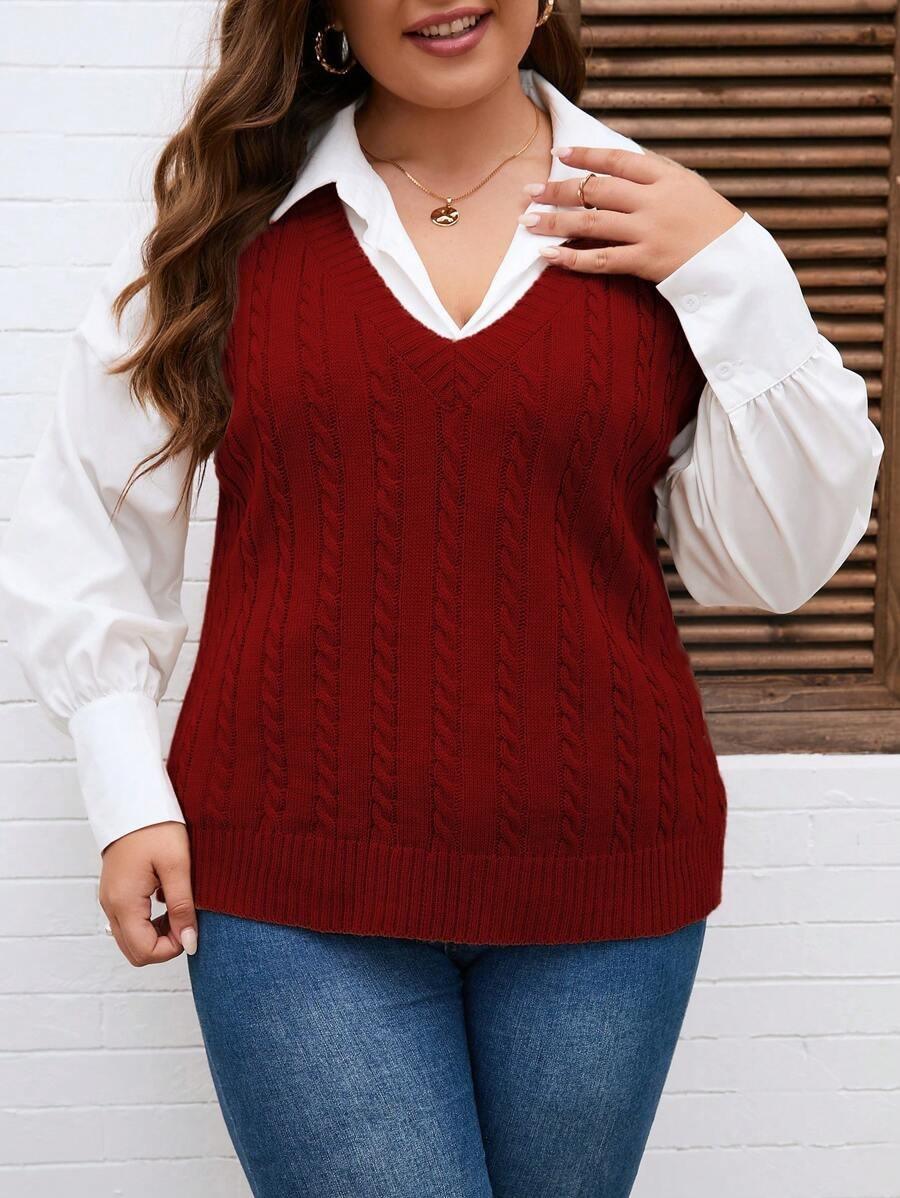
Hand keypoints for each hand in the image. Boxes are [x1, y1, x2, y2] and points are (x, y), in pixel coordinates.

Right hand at [98, 821, 197, 965]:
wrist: (134, 800)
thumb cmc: (156, 827)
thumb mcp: (177, 866)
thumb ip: (182, 907)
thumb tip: (189, 942)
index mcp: (124, 902)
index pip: (144, 952)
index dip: (172, 949)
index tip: (191, 928)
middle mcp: (111, 906)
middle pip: (134, 952)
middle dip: (163, 946)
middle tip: (185, 922)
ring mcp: (109, 900)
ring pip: (130, 939)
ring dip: (156, 936)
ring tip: (178, 911)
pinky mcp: (114, 893)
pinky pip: (128, 923)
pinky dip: (148, 924)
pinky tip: (165, 903)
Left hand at [518, 145, 742, 284]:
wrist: (737, 261)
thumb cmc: (711, 223)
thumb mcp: (688, 187)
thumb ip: (654, 176)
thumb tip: (617, 166)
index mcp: (665, 177)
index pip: (617, 160)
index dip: (585, 156)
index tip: (558, 154)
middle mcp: (654, 201)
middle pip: (596, 191)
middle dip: (557, 190)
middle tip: (528, 191)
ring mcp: (649, 231)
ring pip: (591, 223)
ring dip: (555, 222)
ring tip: (527, 222)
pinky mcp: (646, 262)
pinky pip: (602, 260)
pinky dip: (572, 259)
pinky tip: (548, 256)